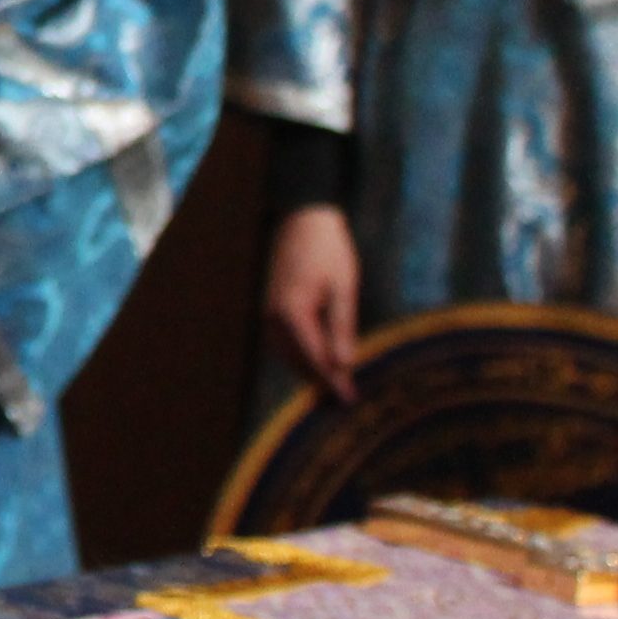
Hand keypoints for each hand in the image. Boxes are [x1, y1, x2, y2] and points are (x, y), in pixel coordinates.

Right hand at [263, 205, 362, 404]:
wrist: (304, 218)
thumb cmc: (329, 250)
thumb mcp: (344, 288)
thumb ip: (341, 328)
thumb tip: (343, 364)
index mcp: (292, 312)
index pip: (314, 358)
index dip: (333, 381)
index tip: (349, 400)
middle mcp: (273, 316)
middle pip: (297, 360)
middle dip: (320, 379)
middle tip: (345, 397)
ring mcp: (268, 311)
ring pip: (287, 353)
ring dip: (308, 369)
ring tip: (334, 382)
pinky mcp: (270, 306)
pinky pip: (281, 341)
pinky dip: (298, 354)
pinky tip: (316, 357)